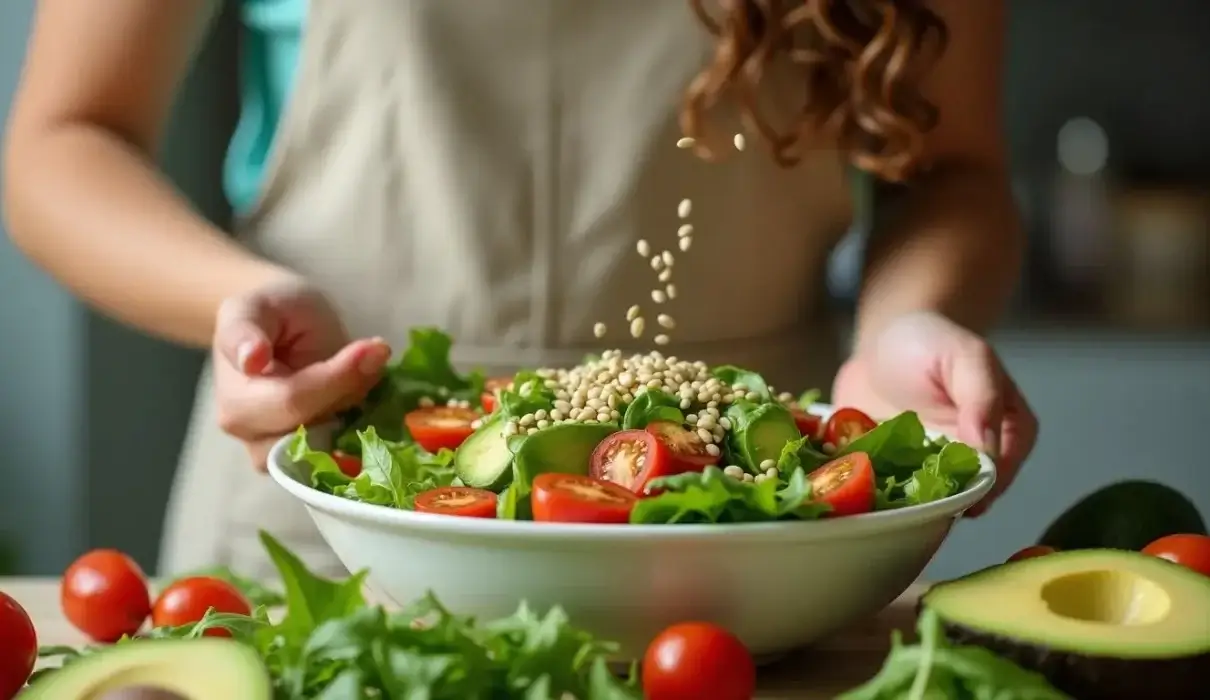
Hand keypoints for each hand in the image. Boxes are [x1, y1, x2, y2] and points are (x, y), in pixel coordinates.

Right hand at [212, 277, 391, 468]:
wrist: (279, 327)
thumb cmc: (269, 312)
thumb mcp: (253, 306)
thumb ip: (246, 330)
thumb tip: (252, 359)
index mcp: (237, 399)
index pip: (292, 401)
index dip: (338, 378)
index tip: (376, 346)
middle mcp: (251, 435)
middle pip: (314, 433)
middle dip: (350, 397)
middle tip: (373, 358)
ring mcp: (278, 451)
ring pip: (331, 450)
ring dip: (356, 416)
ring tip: (364, 374)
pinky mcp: (306, 457)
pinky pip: (341, 458)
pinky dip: (360, 432)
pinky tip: (368, 398)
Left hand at [832, 311, 1037, 515]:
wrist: (880, 345)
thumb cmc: (930, 342)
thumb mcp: (965, 356)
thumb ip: (982, 397)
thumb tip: (987, 449)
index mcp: (1007, 437)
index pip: (997, 477)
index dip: (972, 489)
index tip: (941, 489)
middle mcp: (973, 465)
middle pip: (958, 501)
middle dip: (931, 505)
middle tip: (900, 499)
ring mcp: (931, 476)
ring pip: (923, 509)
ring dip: (899, 508)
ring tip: (872, 496)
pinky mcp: (894, 479)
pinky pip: (886, 499)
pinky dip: (868, 497)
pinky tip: (848, 489)